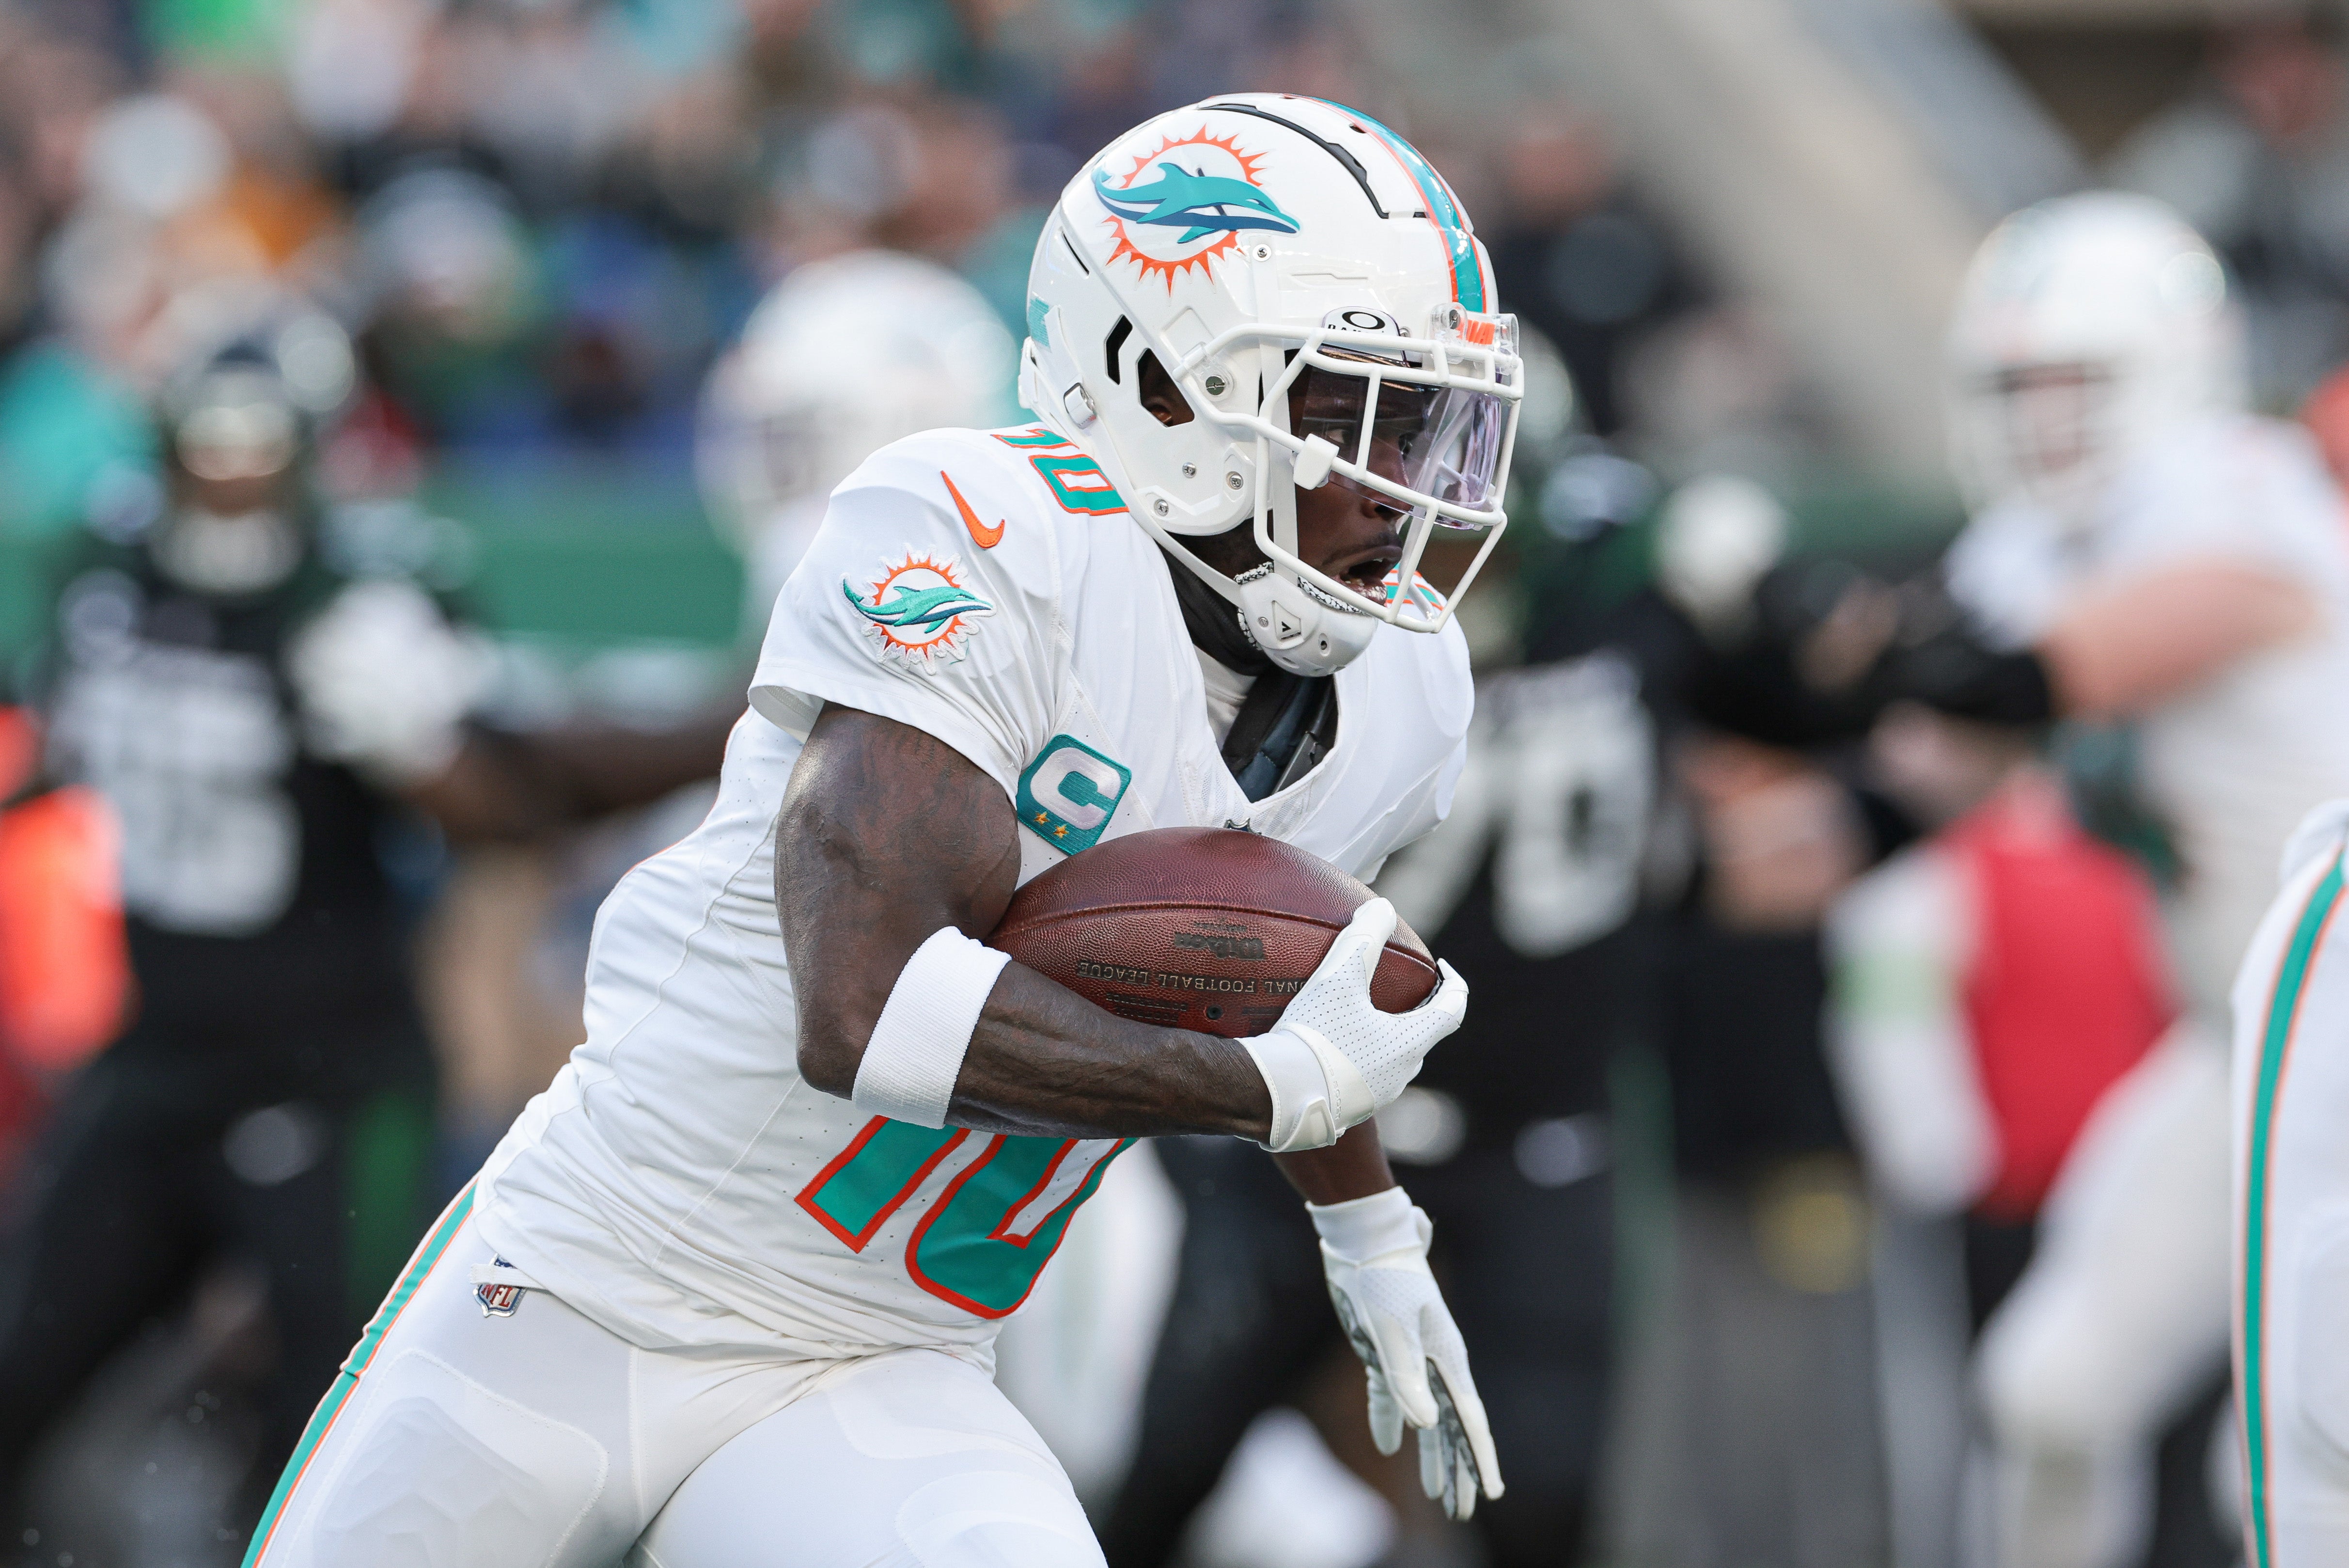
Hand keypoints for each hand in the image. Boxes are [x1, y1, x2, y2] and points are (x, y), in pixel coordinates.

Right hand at [1240, 898, 1466, 1150]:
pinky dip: (1356, 1057)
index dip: (1454, 983)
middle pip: (1420, 1036)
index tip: (1443, 967)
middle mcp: (1400, 1075)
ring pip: (1390, 1059)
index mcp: (1409, 1044)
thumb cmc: (1316, 1037)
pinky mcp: (1348, 1110)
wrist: (1277, 1097)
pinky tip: (1328, 1047)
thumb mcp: (1339, 978)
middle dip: (1413, 1010)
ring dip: (1382, 1035)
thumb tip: (1383, 908)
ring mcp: (1376, 1097)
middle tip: (1396, 988)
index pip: (1452, 1010)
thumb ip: (1365, 938)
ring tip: (1357, 1014)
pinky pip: (1362, 1077)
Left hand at [1312, 1187, 1501, 1519]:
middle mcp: (1436, 1361)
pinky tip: (1391, 1448)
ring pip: (1426, 1418)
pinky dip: (1391, 1421)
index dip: (1481, 1459)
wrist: (1361, 1241)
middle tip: (1462, 1511)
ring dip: (1431, 1455)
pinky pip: (1392, 1396)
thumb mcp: (1391, 1330)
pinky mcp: (1384, 1351)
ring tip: (1438, 1495)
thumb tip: (1424, 1427)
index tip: (1492, 1493)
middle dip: (1460, 1471)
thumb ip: (1405, 1379)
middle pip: (1452, 1426)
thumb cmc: (1382, 1279)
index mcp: (1448, 1358)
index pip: (1469, 1419)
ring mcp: (1412, 1357)